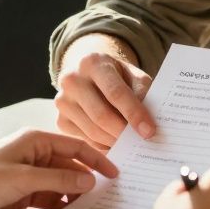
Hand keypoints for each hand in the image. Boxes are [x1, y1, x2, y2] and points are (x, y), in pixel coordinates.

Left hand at [0, 129, 117, 208]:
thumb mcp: (23, 178)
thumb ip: (58, 180)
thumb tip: (89, 182)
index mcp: (35, 141)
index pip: (74, 147)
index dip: (96, 159)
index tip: (114, 174)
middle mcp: (35, 156)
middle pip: (71, 168)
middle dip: (87, 182)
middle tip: (107, 196)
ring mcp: (31, 176)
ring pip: (63, 186)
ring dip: (75, 197)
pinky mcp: (26, 195)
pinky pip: (51, 201)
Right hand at [56, 33, 155, 147]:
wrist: (87, 72)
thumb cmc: (116, 75)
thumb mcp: (132, 74)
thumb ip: (143, 92)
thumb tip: (149, 123)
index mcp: (93, 62)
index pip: (116, 92)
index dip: (134, 113)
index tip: (149, 131)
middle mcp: (72, 80)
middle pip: (101, 114)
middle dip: (124, 132)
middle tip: (142, 142)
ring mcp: (62, 101)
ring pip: (92, 130)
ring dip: (115, 141)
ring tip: (132, 144)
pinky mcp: (60, 120)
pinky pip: (85, 139)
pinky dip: (103, 146)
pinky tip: (116, 143)